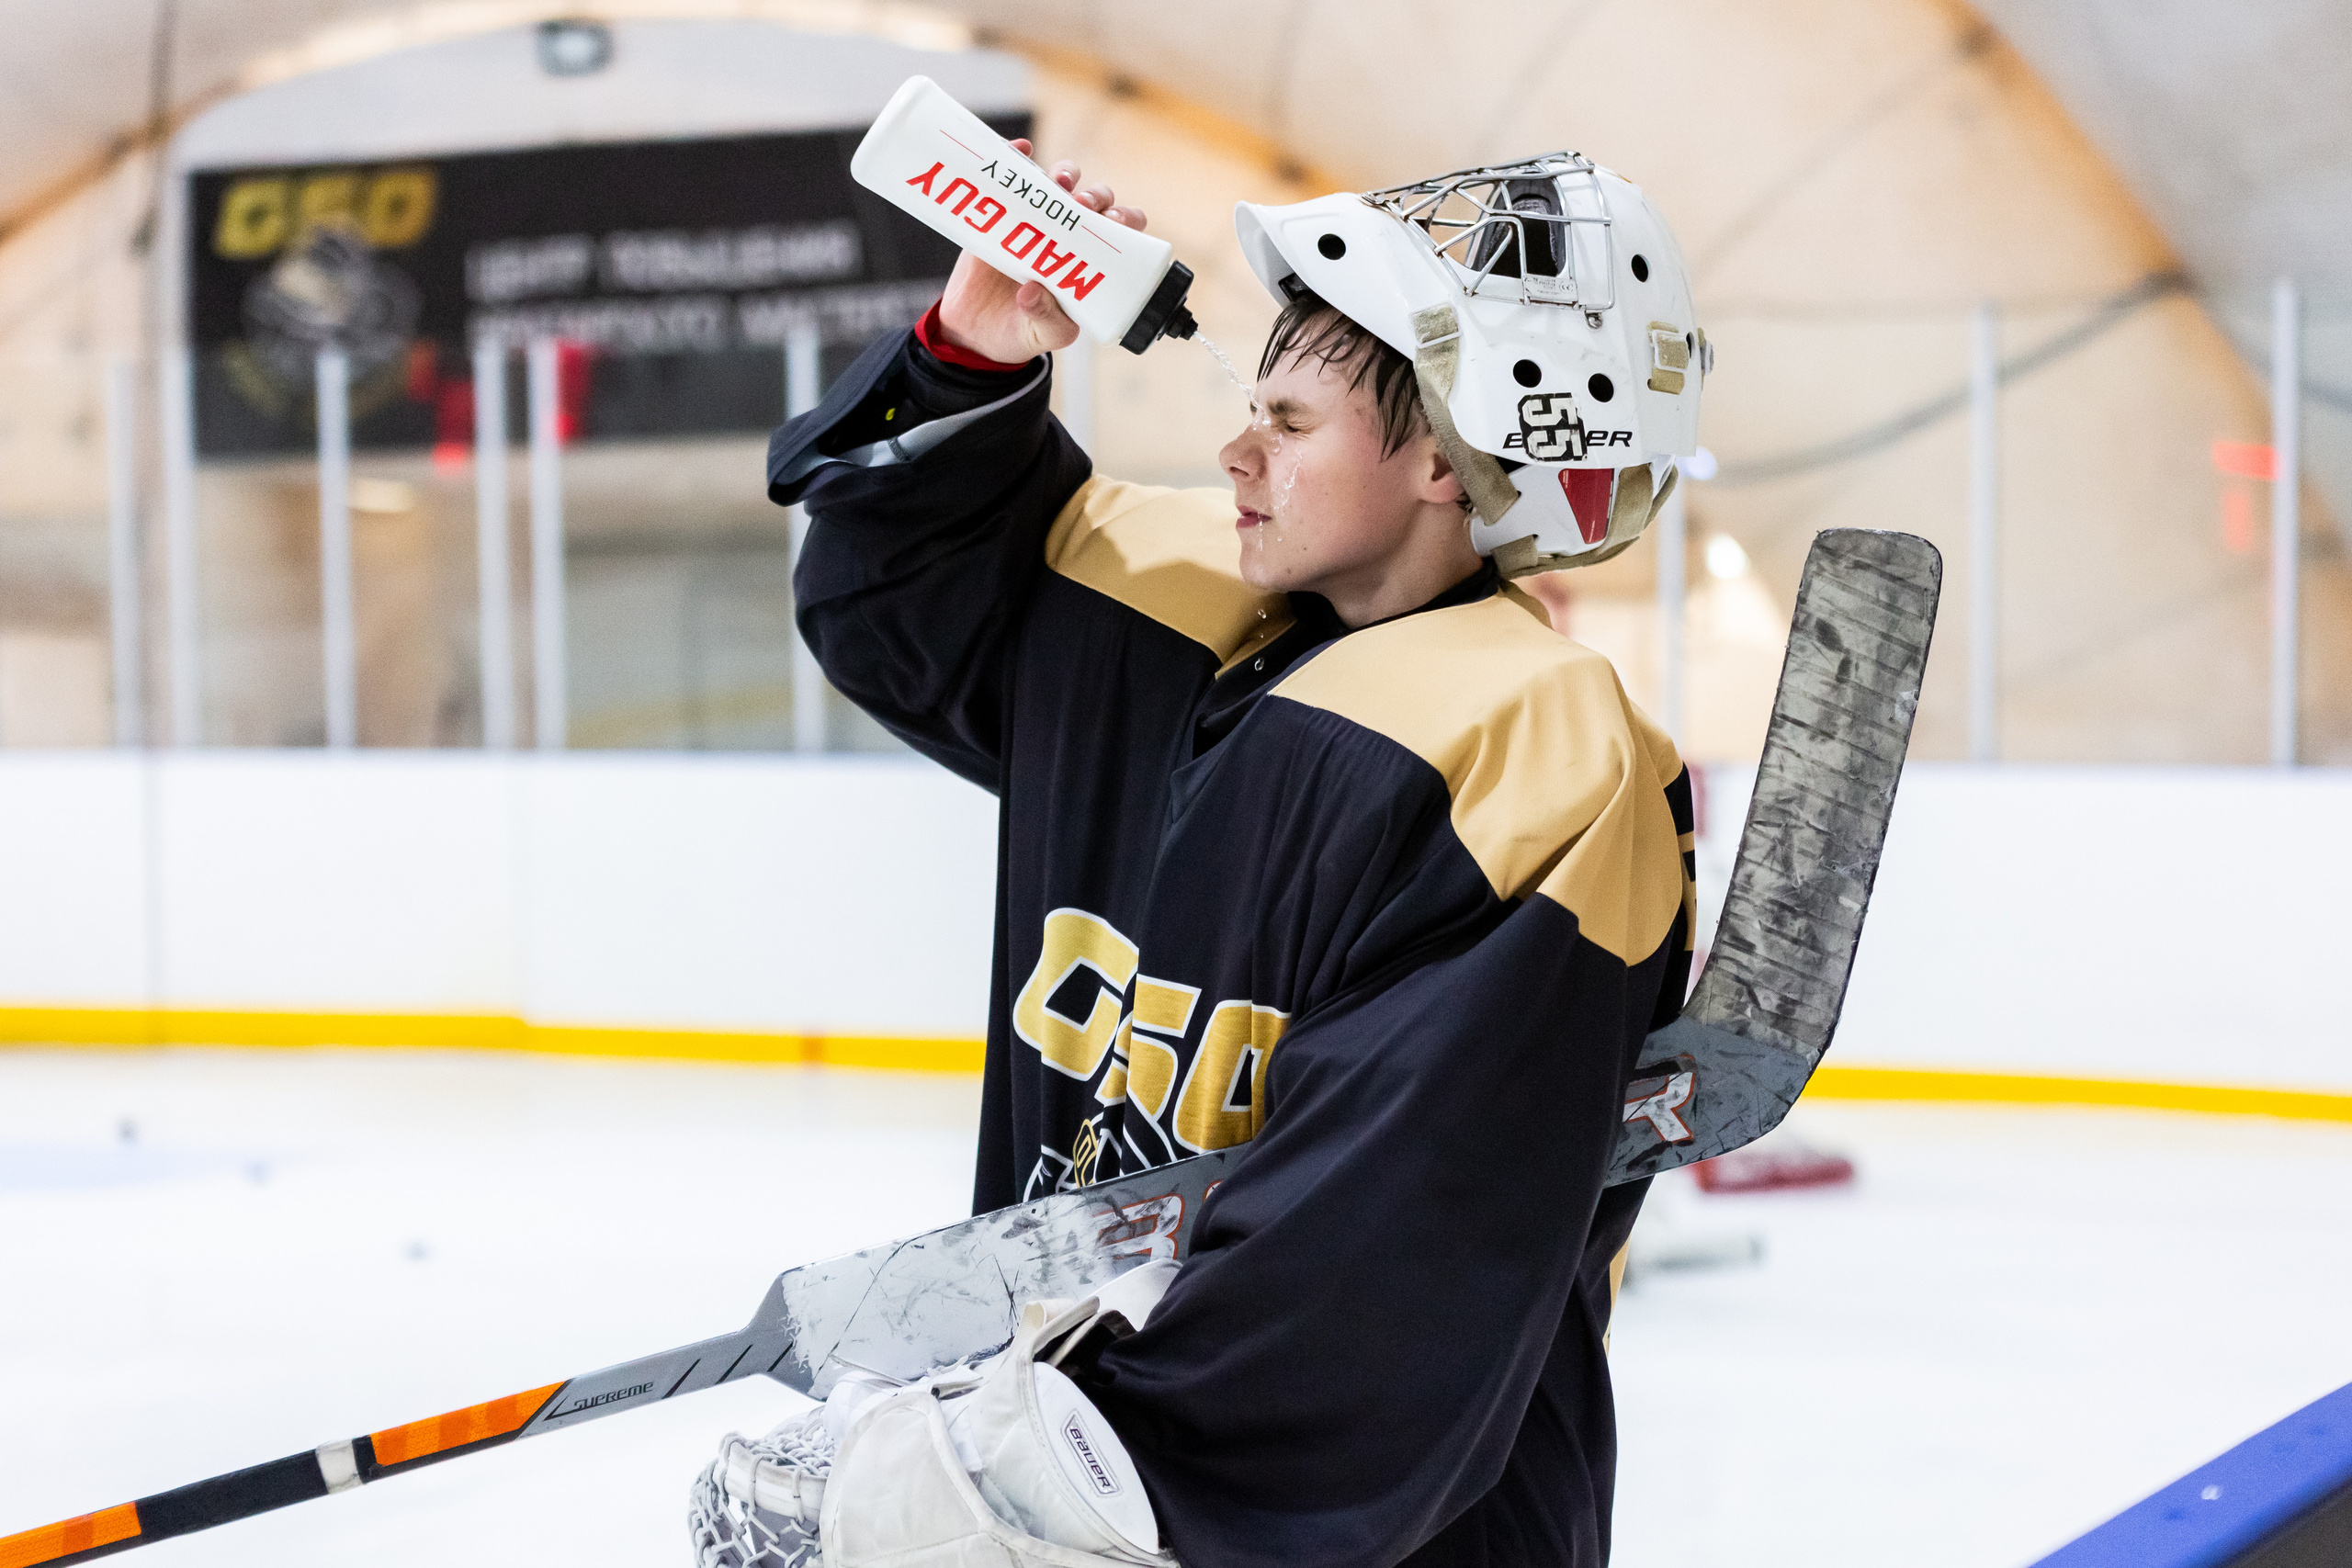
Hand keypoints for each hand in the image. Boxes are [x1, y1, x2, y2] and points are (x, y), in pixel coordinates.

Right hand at [933, 140, 1150, 363]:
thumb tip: (1032, 291)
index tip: (1115, 222)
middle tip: (1083, 204)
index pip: (1121, 231)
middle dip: (1096, 196)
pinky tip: (1020, 149)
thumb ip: (1046, 318)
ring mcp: (1036, 221)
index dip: (1125, 220)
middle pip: (1095, 200)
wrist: (973, 333)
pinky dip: (1019, 156)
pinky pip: (1015, 178)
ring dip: (1065, 175)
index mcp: (1090, 263)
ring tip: (1057, 185)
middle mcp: (1069, 236)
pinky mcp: (1002, 213)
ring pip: (1060, 183)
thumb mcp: (1041, 335)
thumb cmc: (1020, 334)